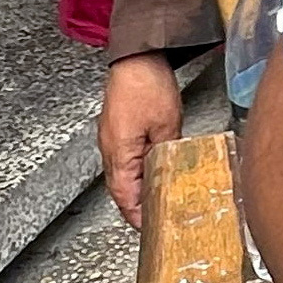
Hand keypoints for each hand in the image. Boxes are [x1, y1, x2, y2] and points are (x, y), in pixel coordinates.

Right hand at [96, 54, 187, 230]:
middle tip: (156, 218)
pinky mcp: (118, 128)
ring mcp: (112, 138)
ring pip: (124, 174)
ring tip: (158, 198)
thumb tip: (173, 171)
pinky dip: (138, 170)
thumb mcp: (167, 124)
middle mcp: (110, 148)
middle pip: (121, 189)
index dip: (136, 216)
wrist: (136, 54)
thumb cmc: (145, 84)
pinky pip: (126, 158)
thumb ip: (169, 152)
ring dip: (138, 188)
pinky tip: (154, 169)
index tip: (148, 229)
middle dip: (138, 206)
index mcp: (118, 153)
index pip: (124, 197)